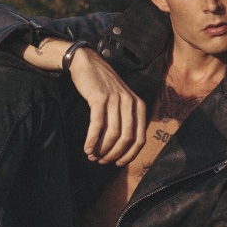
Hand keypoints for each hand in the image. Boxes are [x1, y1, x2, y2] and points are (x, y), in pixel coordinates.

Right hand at [69, 47, 146, 164]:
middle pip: (126, 139)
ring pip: (112, 134)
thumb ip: (126, 119)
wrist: (87, 63)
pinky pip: (98, 125)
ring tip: (92, 156)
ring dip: (101, 149)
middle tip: (101, 161)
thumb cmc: (103, 86)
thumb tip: (121, 148)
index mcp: (139, 106)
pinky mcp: (99, 98)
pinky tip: (87, 148)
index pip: (140, 139)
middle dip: (114, 154)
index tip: (117, 163)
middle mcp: (130, 102)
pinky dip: (92, 140)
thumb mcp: (122, 100)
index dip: (129, 155)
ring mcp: (115, 99)